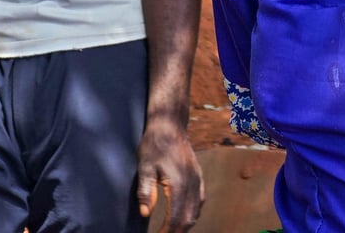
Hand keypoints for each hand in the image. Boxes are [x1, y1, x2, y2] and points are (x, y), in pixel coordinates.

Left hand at [137, 116, 204, 230]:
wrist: (169, 124)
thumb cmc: (154, 144)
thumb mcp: (144, 166)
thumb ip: (146, 190)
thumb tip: (146, 214)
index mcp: (179, 183)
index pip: (176, 218)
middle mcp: (192, 183)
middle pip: (188, 219)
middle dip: (176, 232)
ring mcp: (197, 179)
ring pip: (195, 211)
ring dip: (184, 225)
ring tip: (169, 231)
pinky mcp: (198, 175)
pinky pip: (199, 201)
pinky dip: (192, 214)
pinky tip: (183, 217)